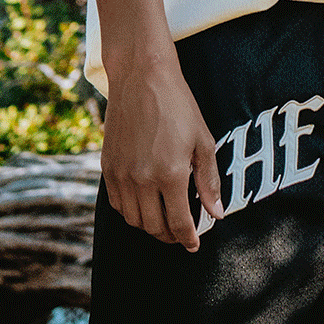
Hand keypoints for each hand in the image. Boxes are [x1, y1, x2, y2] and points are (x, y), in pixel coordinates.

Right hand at [100, 52, 221, 248]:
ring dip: (149, 228)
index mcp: (170, 174)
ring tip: (164, 223)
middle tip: (181, 235)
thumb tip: (216, 213)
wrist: (141, 78)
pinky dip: (130, 213)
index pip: (178, 222)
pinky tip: (143, 207)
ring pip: (133, 220)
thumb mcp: (202, 140)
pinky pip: (117, 204)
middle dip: (169, 236)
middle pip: (154, 227)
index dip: (187, 238)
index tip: (194, 245)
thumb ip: (209, 180)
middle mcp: (142, 180)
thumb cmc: (178, 105)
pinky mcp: (107, 168)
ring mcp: (121, 175)